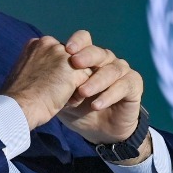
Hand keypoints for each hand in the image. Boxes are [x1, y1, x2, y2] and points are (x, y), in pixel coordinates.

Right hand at [0, 35, 90, 129]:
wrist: (18, 107)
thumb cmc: (19, 97)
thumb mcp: (25, 71)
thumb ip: (40, 64)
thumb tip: (52, 70)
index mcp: (37, 43)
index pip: (58, 55)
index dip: (55, 72)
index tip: (42, 85)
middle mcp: (50, 43)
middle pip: (71, 60)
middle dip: (67, 77)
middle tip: (50, 92)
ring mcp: (62, 54)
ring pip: (81, 70)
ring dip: (73, 86)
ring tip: (57, 98)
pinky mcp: (73, 68)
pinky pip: (86, 81)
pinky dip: (78, 95)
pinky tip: (65, 102)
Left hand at [55, 30, 148, 152]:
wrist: (97, 132)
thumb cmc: (77, 110)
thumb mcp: (62, 97)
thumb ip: (54, 82)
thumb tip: (39, 67)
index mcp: (87, 58)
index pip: (84, 40)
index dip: (78, 42)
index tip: (67, 49)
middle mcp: (106, 61)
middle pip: (99, 51)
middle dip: (87, 56)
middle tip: (75, 63)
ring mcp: (121, 71)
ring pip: (113, 68)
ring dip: (96, 80)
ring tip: (82, 92)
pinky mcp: (133, 86)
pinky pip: (124, 85)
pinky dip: (109, 95)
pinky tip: (95, 105)